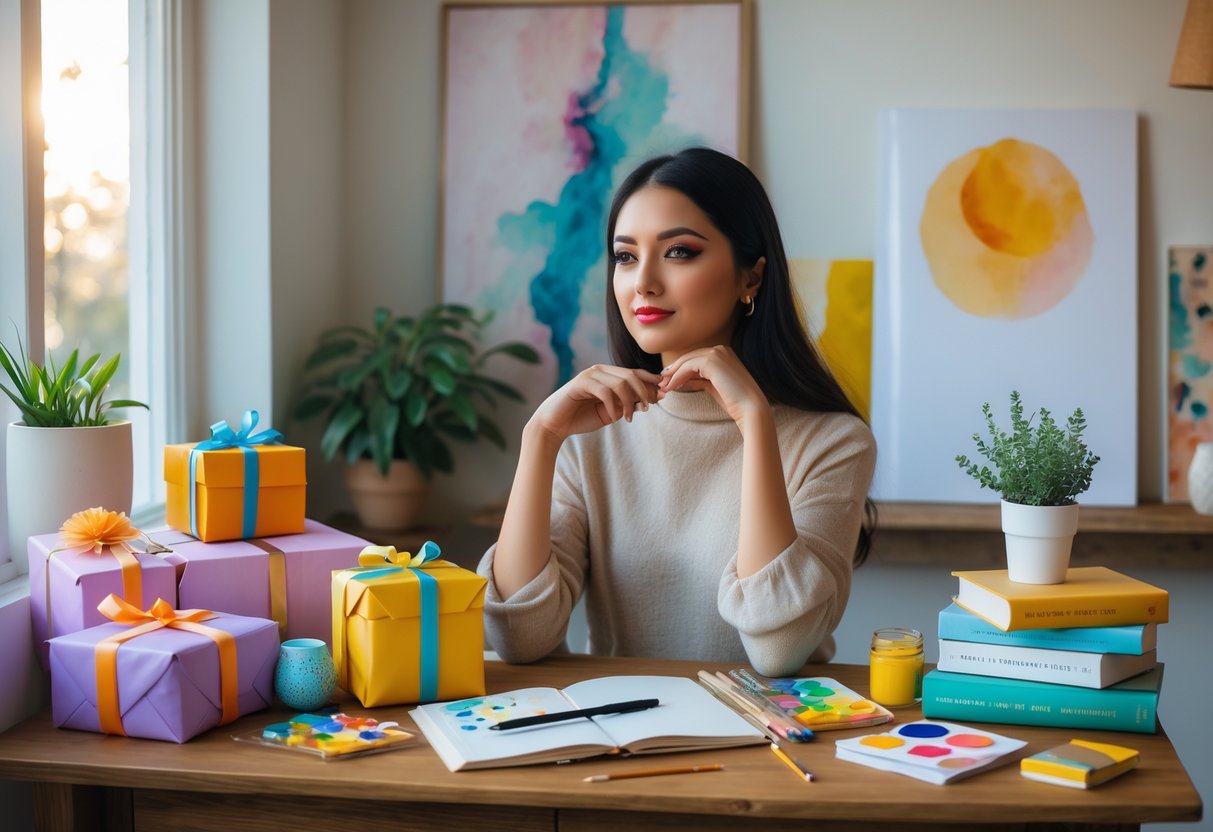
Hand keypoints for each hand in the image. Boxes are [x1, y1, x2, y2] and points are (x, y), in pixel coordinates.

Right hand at [531, 364, 661, 440]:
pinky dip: (614, 407)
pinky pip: (606, 392)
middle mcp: (600, 370)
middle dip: (645, 391)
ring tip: (629, 418)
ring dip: (629, 402)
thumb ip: (629, 404)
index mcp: (608, 374)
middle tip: (648, 408)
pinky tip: (614, 418)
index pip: (635, 373)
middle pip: (631, 375)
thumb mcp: (612, 412)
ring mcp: (590, 375)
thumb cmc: (582, 417)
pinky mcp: (581, 383)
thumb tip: (654, 399)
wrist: (555, 424)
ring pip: (621, 383)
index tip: (665, 394)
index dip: (652, 382)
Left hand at [659, 345, 768, 427]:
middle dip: (674, 371)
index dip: (680, 369)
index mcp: (723, 353)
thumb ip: (699, 380)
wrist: (750, 408)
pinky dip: (677, 377)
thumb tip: (682, 380)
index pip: (696, 359)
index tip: (669, 381)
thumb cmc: (735, 401)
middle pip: (689, 358)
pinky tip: (672, 387)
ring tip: (664, 387)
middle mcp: (720, 349)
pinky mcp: (711, 361)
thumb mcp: (713, 387)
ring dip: (673, 375)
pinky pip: (688, 367)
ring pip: (687, 361)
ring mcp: (717, 353)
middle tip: (662, 383)